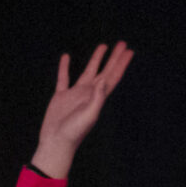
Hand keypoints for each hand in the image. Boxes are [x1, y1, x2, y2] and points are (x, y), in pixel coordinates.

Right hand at [32, 41, 133, 177]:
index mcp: (98, 98)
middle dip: (114, 58)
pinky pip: (63, 78)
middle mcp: (89, 94)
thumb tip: (103, 81)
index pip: (113, 77)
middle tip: (122, 43)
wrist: (56, 143)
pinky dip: (65, 67)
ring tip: (103, 46)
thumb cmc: (74, 132)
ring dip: (96, 59)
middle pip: (105, 71)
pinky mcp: (61, 96)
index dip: (121, 64)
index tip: (129, 51)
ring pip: (88, 71)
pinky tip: (67, 57)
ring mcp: (75, 94)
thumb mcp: (89, 116)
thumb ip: (97, 99)